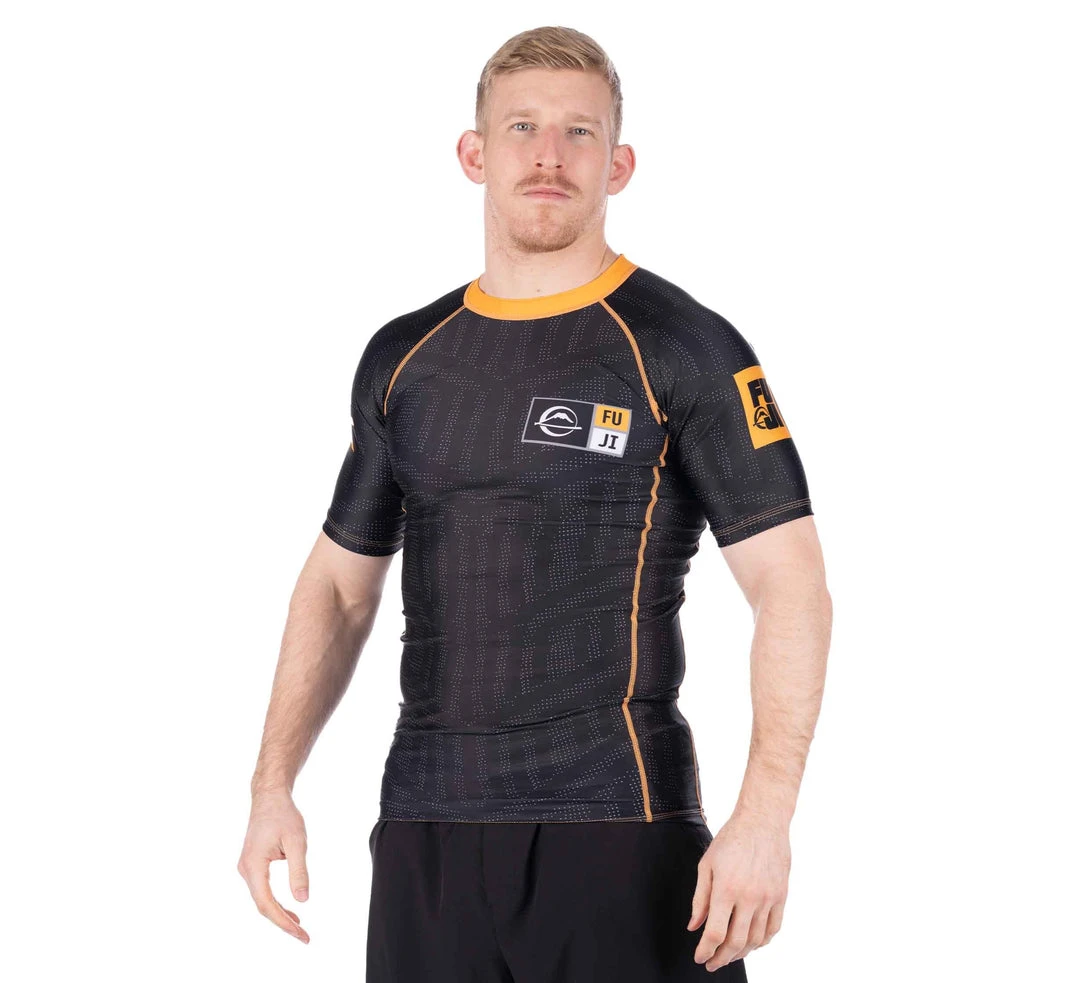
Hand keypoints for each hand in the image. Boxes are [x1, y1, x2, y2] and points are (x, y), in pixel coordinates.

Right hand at [237, 788, 310, 942]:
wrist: (269, 797)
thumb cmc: (283, 815)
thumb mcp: (297, 841)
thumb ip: (299, 871)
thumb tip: (303, 900)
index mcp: (253, 866)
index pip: (266, 904)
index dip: (283, 922)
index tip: (301, 933)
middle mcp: (246, 870)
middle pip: (262, 905)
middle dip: (282, 922)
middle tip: (304, 937)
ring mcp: (247, 868)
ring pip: (261, 899)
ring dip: (279, 914)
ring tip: (299, 927)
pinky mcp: (252, 865)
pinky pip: (262, 890)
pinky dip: (276, 902)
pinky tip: (290, 909)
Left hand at [687, 813, 789, 970]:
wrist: (762, 822)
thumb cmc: (731, 840)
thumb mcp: (706, 865)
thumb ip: (699, 898)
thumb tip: (694, 926)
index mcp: (726, 889)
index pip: (715, 933)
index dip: (705, 950)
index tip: (699, 957)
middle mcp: (749, 897)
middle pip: (736, 942)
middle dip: (721, 958)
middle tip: (712, 963)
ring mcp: (768, 898)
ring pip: (756, 940)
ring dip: (741, 953)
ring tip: (729, 954)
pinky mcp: (781, 896)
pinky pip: (774, 929)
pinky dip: (762, 942)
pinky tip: (752, 943)